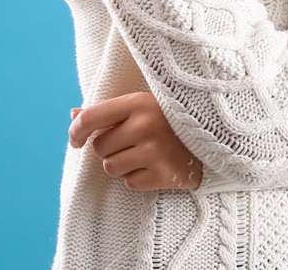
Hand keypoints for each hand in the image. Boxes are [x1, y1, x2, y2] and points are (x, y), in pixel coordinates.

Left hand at [67, 91, 202, 191]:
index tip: (76, 140)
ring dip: (120, 165)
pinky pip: (130, 183)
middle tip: (128, 142)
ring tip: (141, 154)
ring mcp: (155, 152)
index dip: (76, 131)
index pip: (91, 118)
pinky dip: (137, 178)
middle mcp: (145, 126)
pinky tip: (152, 165)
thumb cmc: (170, 117)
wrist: (214, 136)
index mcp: (138, 102)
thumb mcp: (141, 105)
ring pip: (111, 168)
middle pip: (99, 147)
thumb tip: (73, 115)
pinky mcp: (163, 175)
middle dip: (108, 148)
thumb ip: (107, 111)